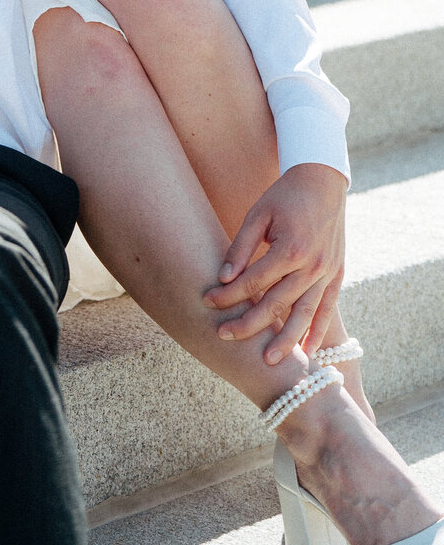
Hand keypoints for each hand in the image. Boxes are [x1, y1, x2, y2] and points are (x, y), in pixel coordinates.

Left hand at [203, 164, 348, 363]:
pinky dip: (318, 331)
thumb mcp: (257, 213)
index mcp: (290, 248)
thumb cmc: (284, 196)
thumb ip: (241, 246)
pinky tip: (309, 352)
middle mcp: (312, 266)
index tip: (208, 301)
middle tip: (224, 336)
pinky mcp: (337, 275)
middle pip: (277, 304)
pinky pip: (328, 309)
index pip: (253, 281)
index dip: (229, 294)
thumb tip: (224, 277)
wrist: (322, 182)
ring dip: (287, 340)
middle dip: (249, 323)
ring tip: (269, 361)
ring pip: (305, 314)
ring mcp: (327, 273)